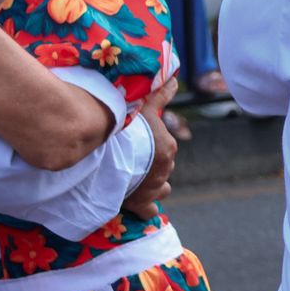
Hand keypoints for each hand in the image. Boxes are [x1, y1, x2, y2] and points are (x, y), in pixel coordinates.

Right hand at [122, 79, 179, 217]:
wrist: (114, 158)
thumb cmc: (130, 132)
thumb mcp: (146, 109)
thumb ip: (160, 95)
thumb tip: (175, 80)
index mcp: (167, 149)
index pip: (167, 150)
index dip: (155, 148)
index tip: (142, 147)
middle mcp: (165, 170)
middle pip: (163, 169)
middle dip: (153, 167)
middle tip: (135, 162)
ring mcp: (155, 189)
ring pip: (162, 189)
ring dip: (153, 186)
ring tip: (137, 181)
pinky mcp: (142, 204)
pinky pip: (149, 211)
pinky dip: (145, 207)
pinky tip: (137, 203)